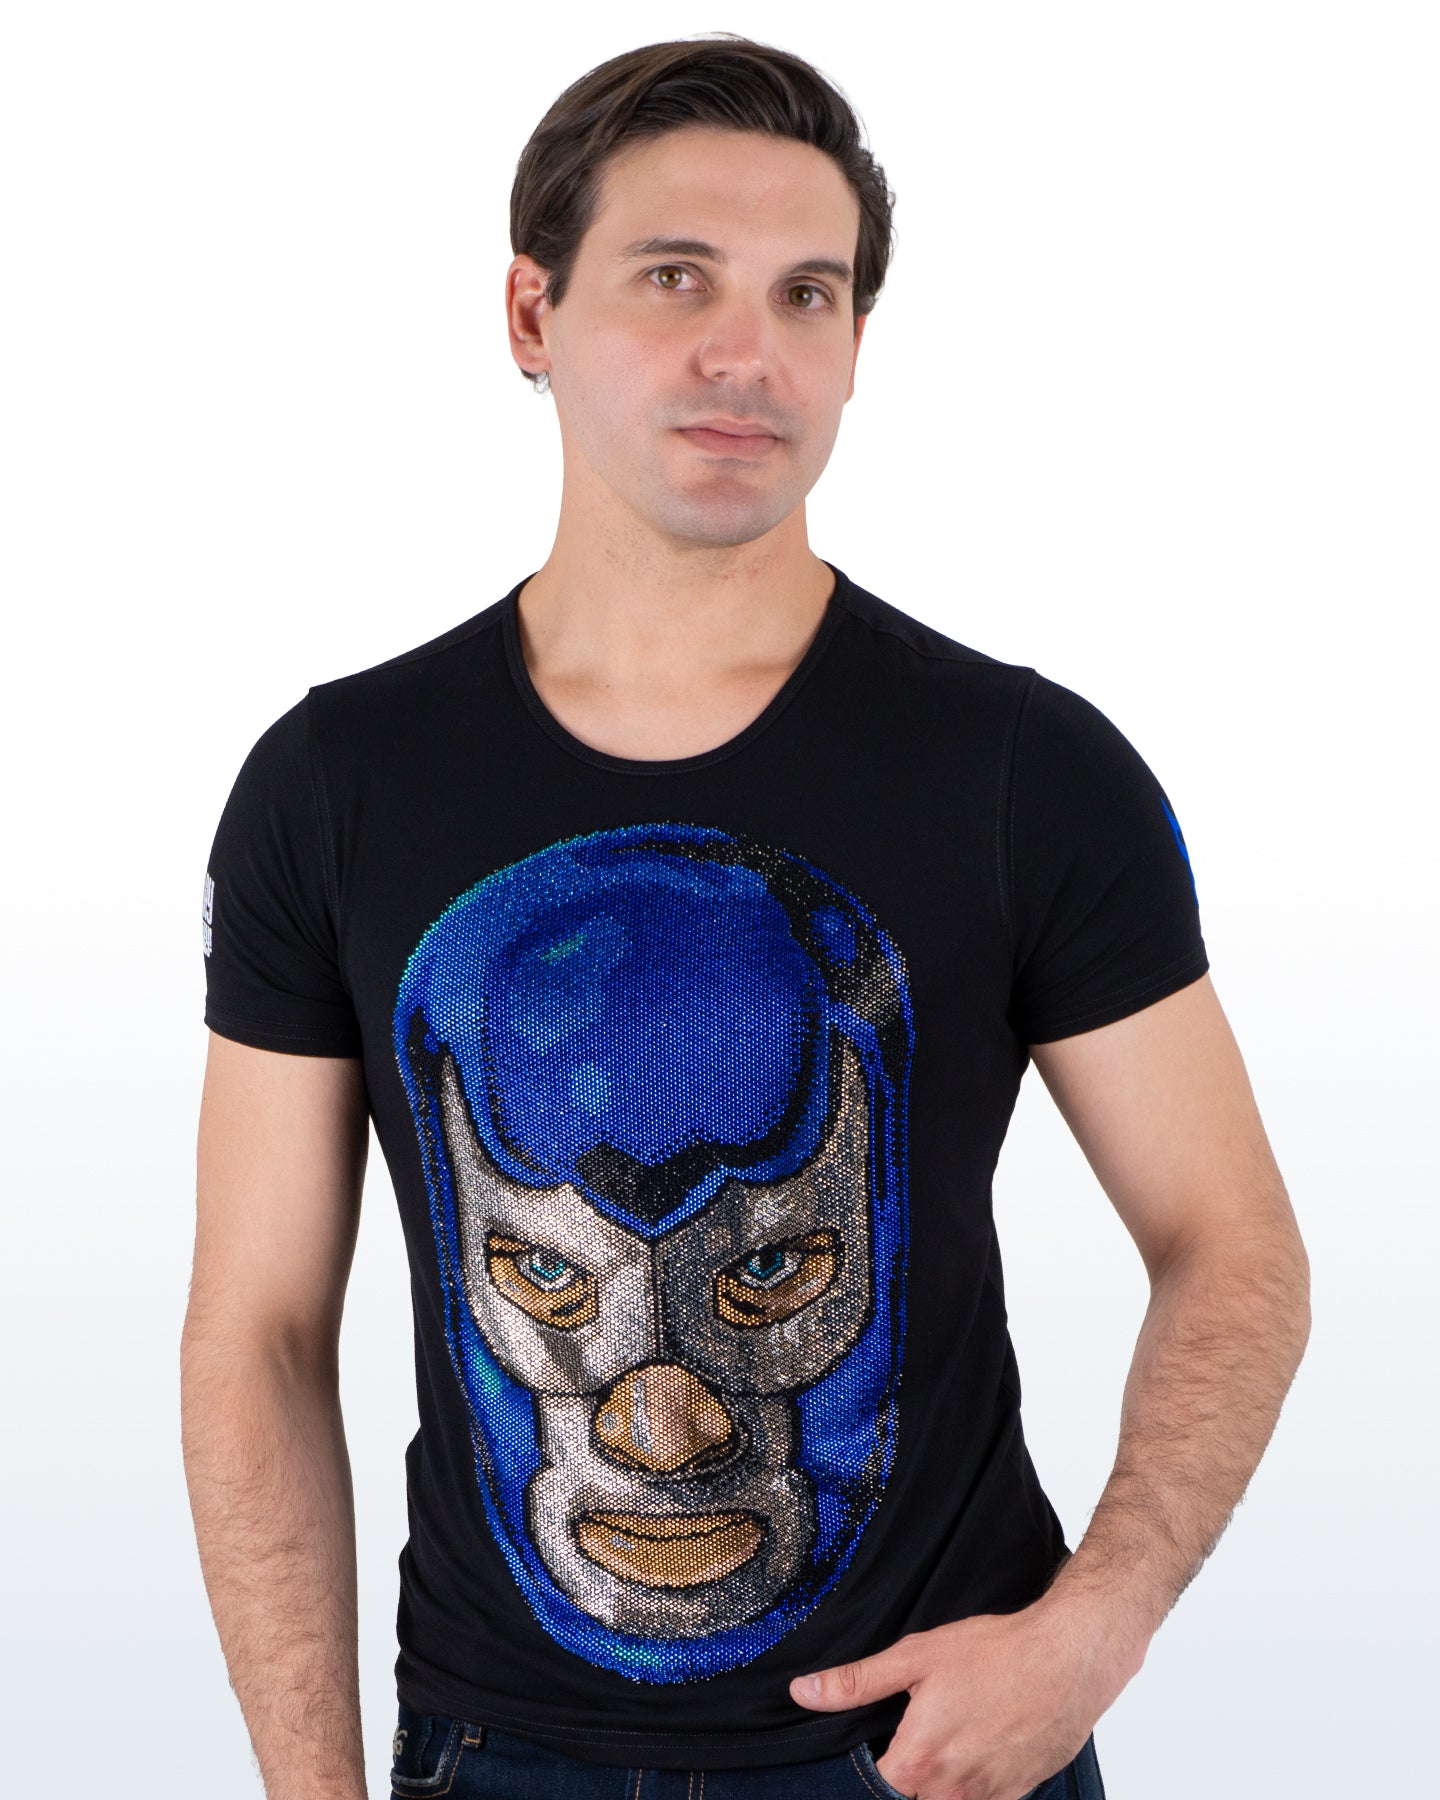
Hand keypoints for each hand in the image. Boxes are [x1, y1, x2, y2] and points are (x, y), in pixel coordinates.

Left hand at [788, 1590, 1144, 1799]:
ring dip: (939, 1778)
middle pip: (910, 1796)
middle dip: (906, 1771)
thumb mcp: (916, 1656)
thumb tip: (804, 1693)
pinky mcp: (1017, 1795)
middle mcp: (952, 1791)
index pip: (873, 1788)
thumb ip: (856, 1682)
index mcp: (920, 1760)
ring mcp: (988, 1797)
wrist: (1068, 1658)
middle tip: (915, 1730)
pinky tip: (979, 1742)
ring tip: (951, 1731)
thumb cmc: (996, 1652)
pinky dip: (973, 1781)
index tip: (875, 1744)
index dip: (866, 1769)